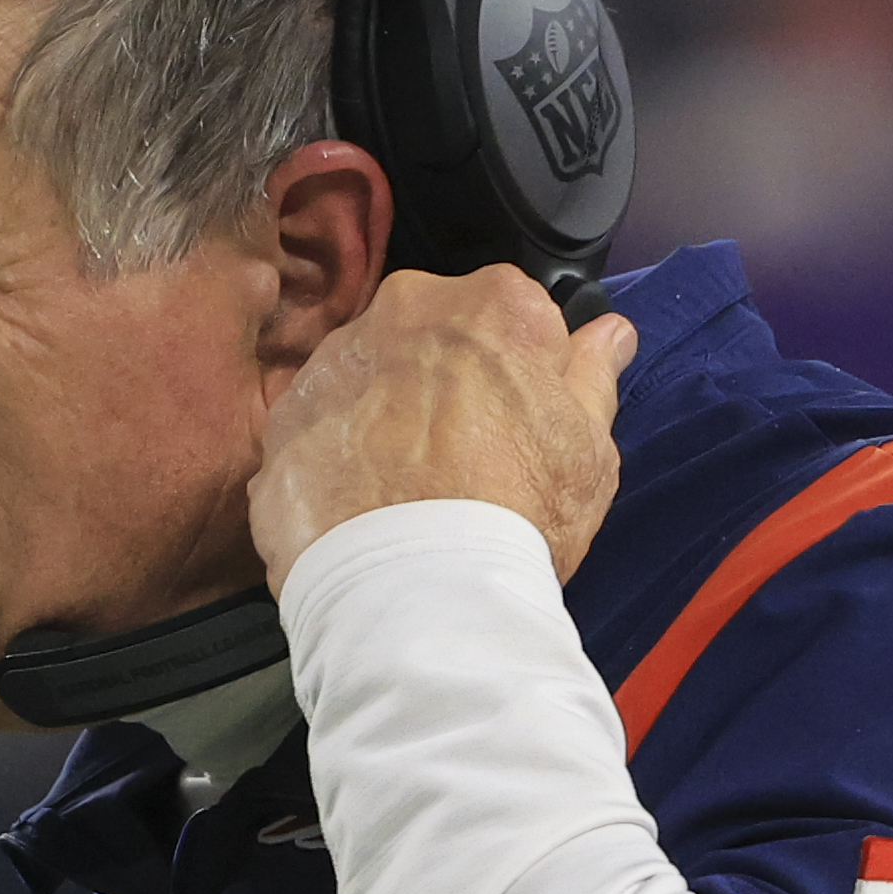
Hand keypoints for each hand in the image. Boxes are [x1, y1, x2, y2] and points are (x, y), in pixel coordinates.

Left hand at [249, 263, 636, 587]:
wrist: (413, 590)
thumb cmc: (517, 513)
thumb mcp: (588, 448)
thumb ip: (592, 377)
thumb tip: (608, 333)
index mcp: (491, 303)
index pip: (511, 313)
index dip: (518, 367)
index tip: (518, 416)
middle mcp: (403, 311)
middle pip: (431, 334)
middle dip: (442, 379)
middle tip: (461, 456)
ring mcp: (334, 362)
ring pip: (368, 374)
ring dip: (383, 412)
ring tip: (406, 490)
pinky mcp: (285, 420)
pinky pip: (318, 425)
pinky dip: (335, 455)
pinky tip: (359, 507)